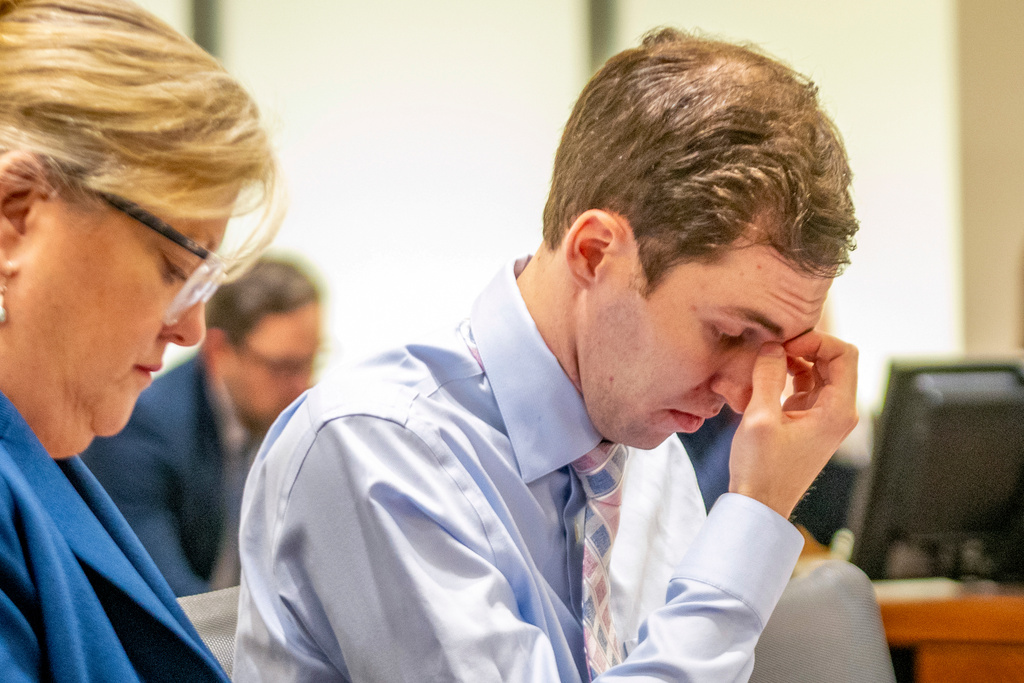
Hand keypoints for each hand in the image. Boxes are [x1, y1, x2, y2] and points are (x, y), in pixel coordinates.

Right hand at [727, 331, 858, 518]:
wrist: (760, 504)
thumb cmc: (762, 468)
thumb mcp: (760, 418)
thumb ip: (768, 376)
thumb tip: (771, 345)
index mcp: (838, 410)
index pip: (844, 354)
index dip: (816, 340)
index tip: (784, 344)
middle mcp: (839, 411)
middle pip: (834, 359)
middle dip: (805, 346)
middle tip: (772, 347)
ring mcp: (825, 415)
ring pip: (819, 370)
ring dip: (795, 359)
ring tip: (765, 360)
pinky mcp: (809, 419)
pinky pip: (806, 384)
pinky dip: (788, 374)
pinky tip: (765, 375)